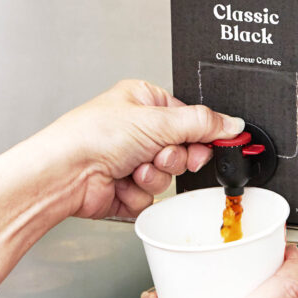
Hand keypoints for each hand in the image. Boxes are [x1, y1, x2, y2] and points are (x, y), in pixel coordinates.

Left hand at [37, 79, 244, 218]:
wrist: (64, 174)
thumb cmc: (92, 135)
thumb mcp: (157, 120)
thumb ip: (202, 123)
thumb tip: (233, 123)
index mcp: (146, 102)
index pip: (190, 119)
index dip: (200, 134)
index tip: (207, 143)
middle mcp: (139, 130)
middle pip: (184, 149)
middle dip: (174, 157)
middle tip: (161, 154)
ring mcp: (132, 160)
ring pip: (169, 175)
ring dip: (155, 175)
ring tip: (132, 167)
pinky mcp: (127, 188)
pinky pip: (152, 195)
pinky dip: (139, 191)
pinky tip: (121, 181)